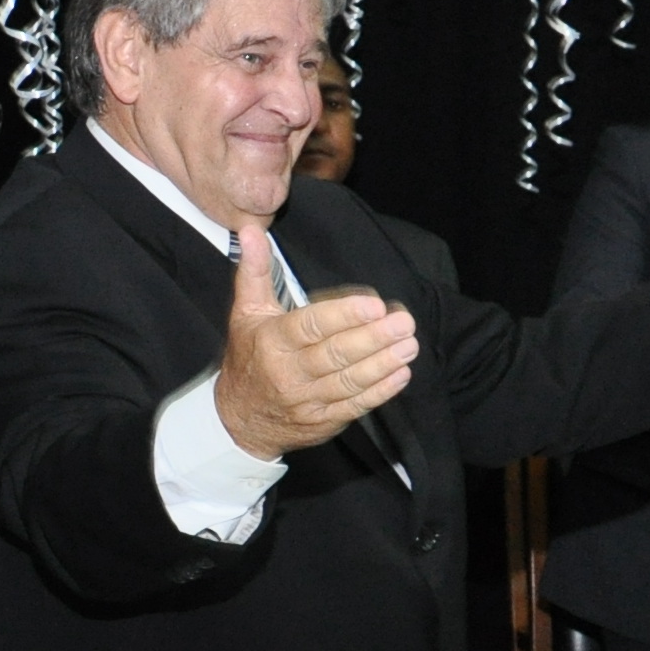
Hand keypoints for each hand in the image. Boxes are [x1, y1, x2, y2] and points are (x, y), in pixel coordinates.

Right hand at [211, 228, 419, 456]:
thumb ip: (255, 271)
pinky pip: (354, 406)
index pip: (310, 326)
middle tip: (404, 322)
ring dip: (383, 363)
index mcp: (272, 341)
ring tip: (410, 344)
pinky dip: (380, 392)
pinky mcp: (323, 420)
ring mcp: (307, 400)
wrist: (239, 420)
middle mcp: (288, 373)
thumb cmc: (248, 357)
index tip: (374, 305)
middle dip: (373, 338)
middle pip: (335, 354)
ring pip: (349, 381)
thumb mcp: (245, 313)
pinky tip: (401, 374)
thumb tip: (250, 230)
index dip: (344, 316)